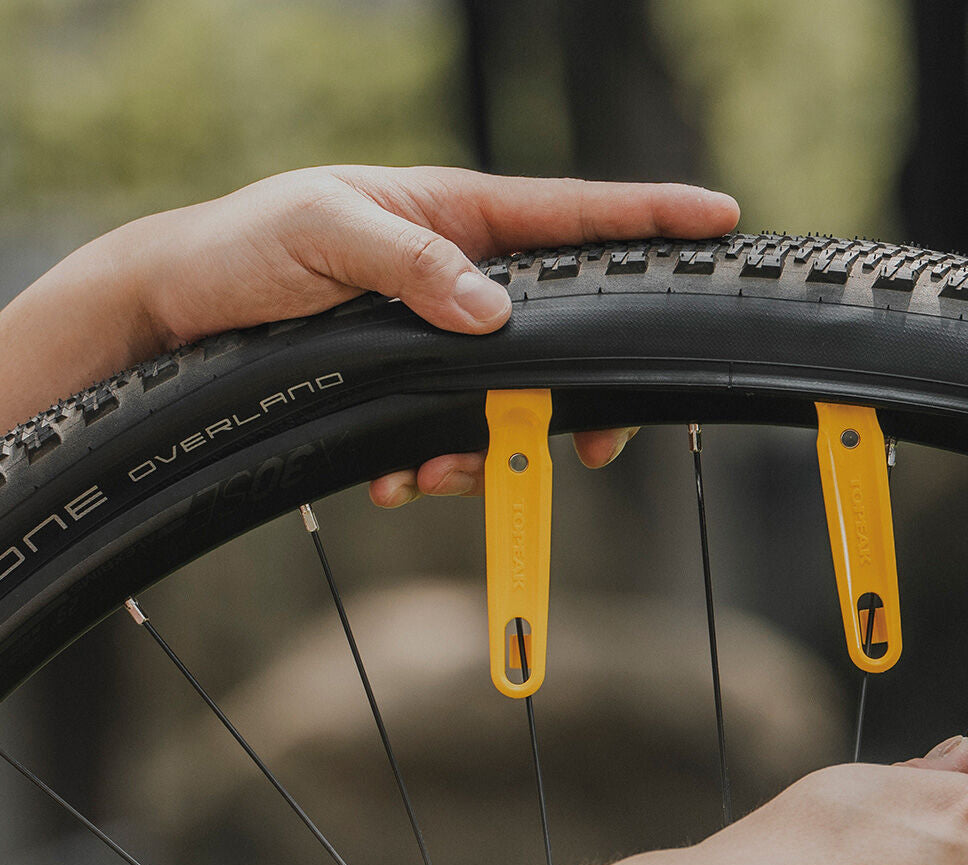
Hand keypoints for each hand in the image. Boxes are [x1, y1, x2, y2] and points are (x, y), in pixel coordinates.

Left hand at [129, 165, 738, 504]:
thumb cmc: (248, 243)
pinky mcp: (410, 383)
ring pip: (509, 404)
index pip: (573, 215)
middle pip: (563, 335)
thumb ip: (414, 265)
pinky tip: (394, 477)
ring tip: (428, 472)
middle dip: (581, 400)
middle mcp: (462, 279)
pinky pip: (451, 434)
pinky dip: (433, 469)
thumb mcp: (327, 232)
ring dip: (485, 454)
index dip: (650, 220)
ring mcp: (441, 337)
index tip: (715, 223)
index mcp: (457, 218)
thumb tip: (491, 310)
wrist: (183, 309)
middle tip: (594, 447)